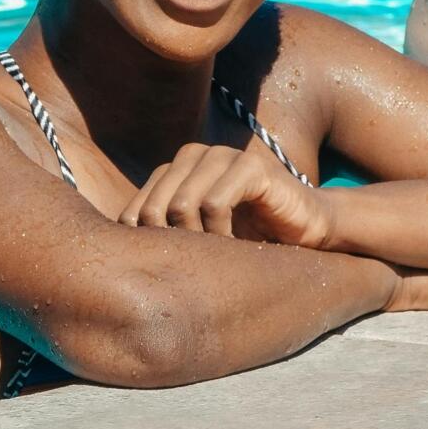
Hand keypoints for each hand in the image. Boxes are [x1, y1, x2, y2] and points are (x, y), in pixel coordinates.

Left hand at [120, 143, 335, 248]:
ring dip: (195, 242)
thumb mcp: (199, 236)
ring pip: (179, 205)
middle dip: (169, 245)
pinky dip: (219, 233)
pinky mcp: (251, 165)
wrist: (309, 229)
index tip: (167, 272)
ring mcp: (222, 156)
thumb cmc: (250, 236)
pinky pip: (214, 203)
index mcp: (174, 170)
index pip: (135, 210)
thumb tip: (118, 258)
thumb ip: (166, 234)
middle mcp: (193, 156)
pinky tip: (233, 248)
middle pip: (152, 209)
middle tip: (193, 268)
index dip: (145, 246)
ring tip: (214, 259)